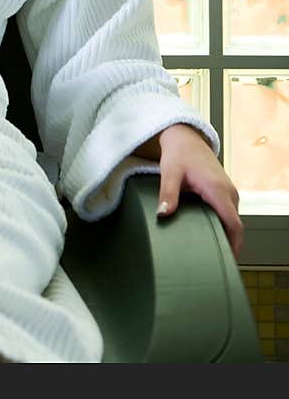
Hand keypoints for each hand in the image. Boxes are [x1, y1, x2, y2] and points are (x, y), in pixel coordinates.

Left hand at [155, 124, 243, 261]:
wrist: (185, 138)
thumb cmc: (179, 154)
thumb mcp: (170, 173)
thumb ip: (168, 194)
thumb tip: (163, 214)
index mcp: (217, 190)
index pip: (234, 224)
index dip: (234, 244)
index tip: (227, 260)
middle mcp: (228, 192)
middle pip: (235, 225)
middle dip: (229, 244)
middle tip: (213, 260)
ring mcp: (229, 191)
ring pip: (233, 219)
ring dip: (226, 234)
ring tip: (211, 250)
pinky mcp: (225, 191)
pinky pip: (229, 212)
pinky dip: (224, 224)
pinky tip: (211, 233)